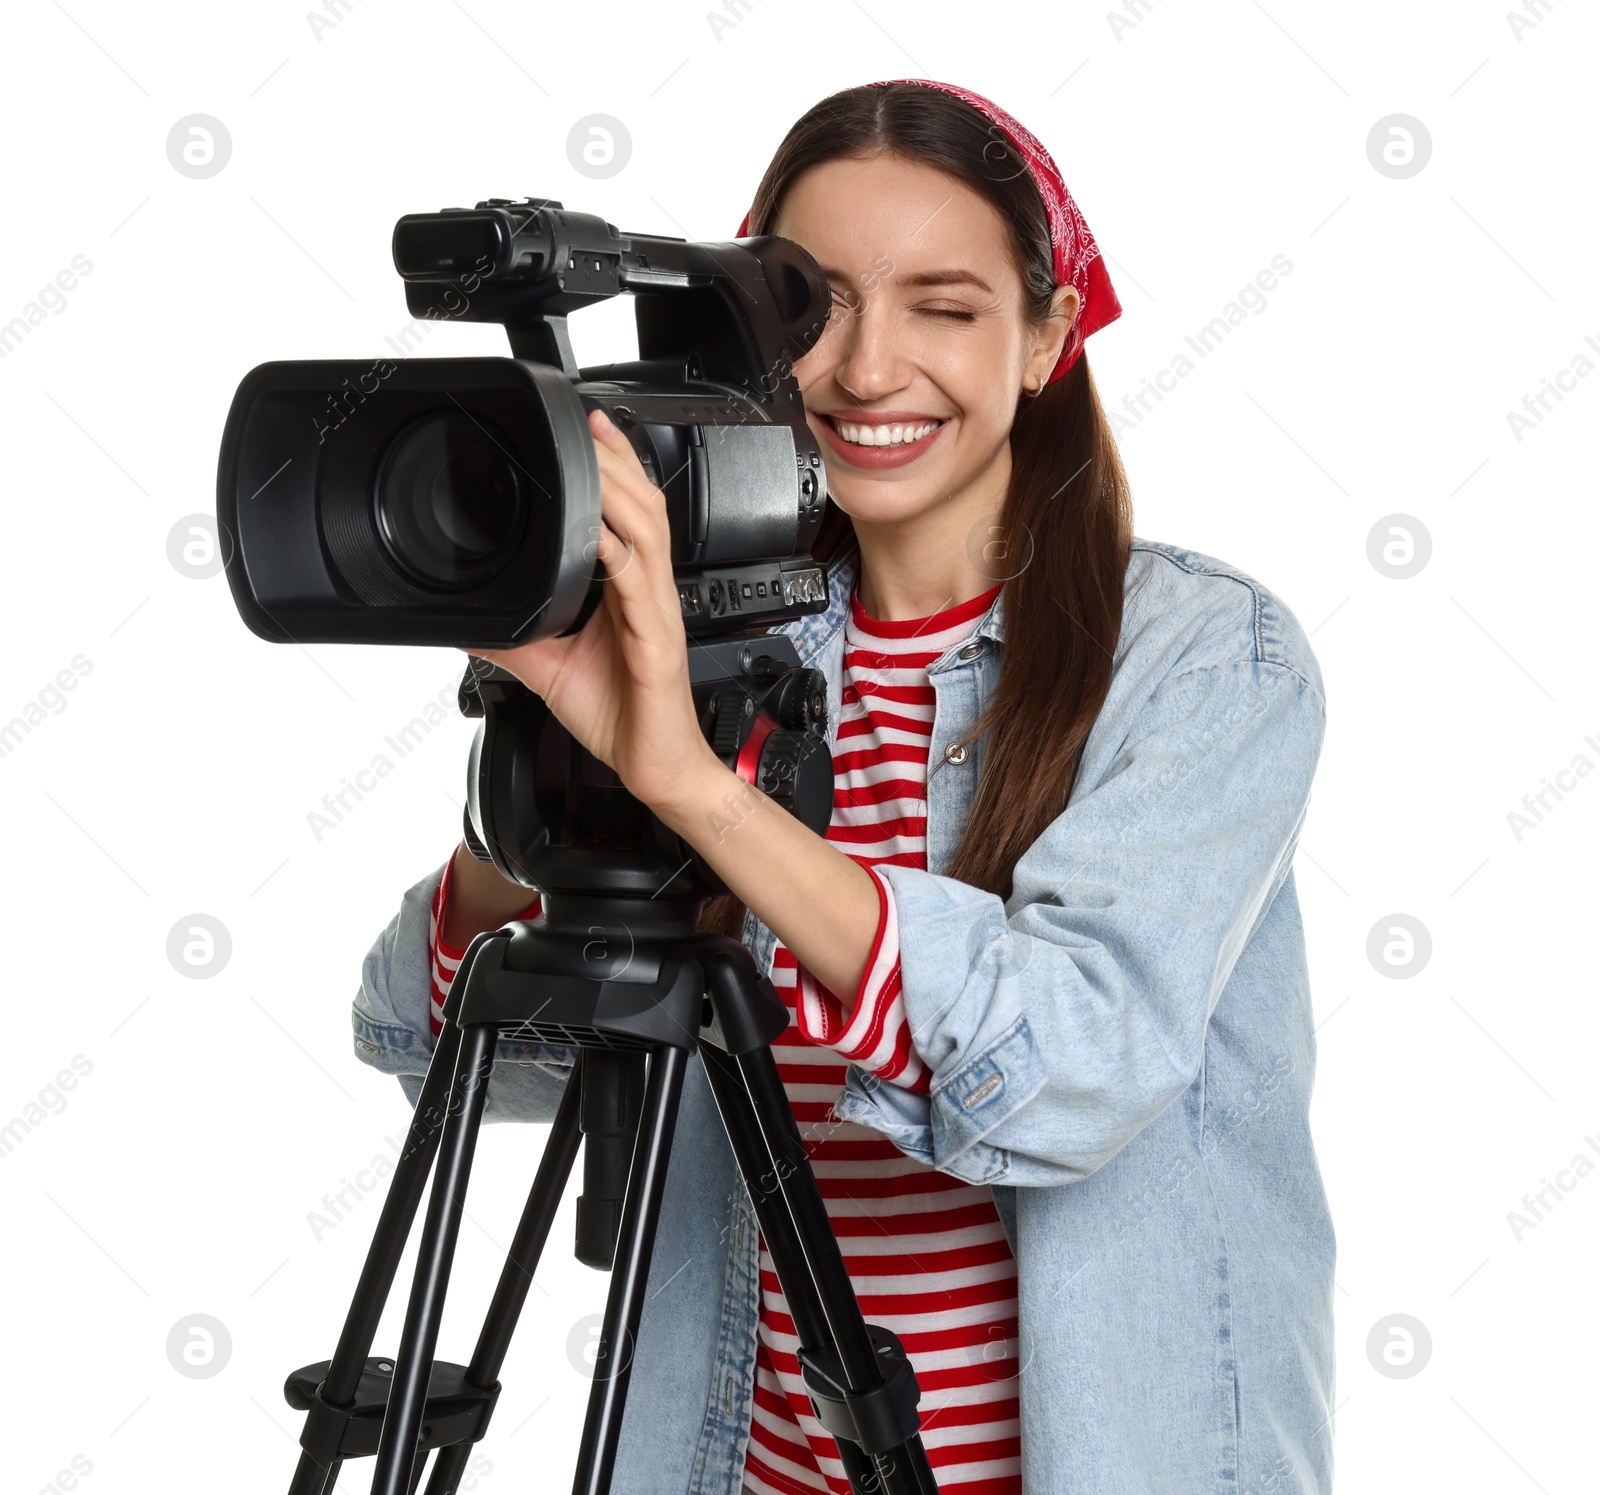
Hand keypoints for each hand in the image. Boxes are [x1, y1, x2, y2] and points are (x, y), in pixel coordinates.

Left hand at [465, 408, 715, 814]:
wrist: (655, 767)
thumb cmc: (621, 717)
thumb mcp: (550, 669)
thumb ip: (514, 637)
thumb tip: (468, 620)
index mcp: (630, 594)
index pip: (631, 516)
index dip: (617, 469)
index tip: (590, 431)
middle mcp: (648, 595)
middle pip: (646, 509)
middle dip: (621, 463)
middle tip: (593, 425)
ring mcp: (656, 615)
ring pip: (650, 535)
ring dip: (624, 493)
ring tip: (598, 460)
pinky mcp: (657, 642)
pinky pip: (640, 589)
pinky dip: (621, 556)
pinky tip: (601, 536)